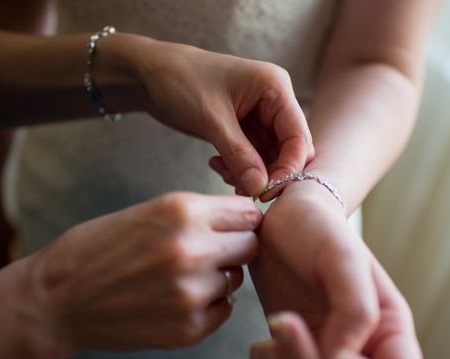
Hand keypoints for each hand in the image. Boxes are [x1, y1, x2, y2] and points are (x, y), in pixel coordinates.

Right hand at [25, 192, 261, 352]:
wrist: (57, 299)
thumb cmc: (98, 248)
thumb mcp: (149, 211)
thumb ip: (200, 215)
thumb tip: (248, 222)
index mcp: (182, 212)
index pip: (249, 213)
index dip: (241, 220)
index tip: (233, 226)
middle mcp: (193, 251)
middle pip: (252, 246)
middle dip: (236, 247)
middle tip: (210, 251)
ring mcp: (193, 294)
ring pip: (236, 279)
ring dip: (218, 277)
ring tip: (178, 276)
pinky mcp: (189, 329)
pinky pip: (223, 309)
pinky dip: (208, 304)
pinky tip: (174, 299)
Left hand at [131, 40, 314, 195]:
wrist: (151, 74)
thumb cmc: (180, 81)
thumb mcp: (211, 119)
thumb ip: (239, 155)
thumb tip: (260, 188)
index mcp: (275, 88)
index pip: (298, 137)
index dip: (288, 168)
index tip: (265, 192)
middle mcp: (274, 101)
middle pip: (290, 150)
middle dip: (270, 173)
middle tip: (243, 189)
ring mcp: (260, 116)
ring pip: (272, 158)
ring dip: (252, 174)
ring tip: (224, 174)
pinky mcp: (246, 129)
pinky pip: (254, 158)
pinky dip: (240, 169)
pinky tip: (217, 164)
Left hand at [248, 181, 423, 358]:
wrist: (282, 221)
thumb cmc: (318, 231)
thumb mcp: (342, 258)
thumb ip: (354, 310)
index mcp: (389, 328)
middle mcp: (363, 350)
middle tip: (282, 320)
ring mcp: (328, 357)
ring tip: (267, 339)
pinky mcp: (296, 358)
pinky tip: (259, 346)